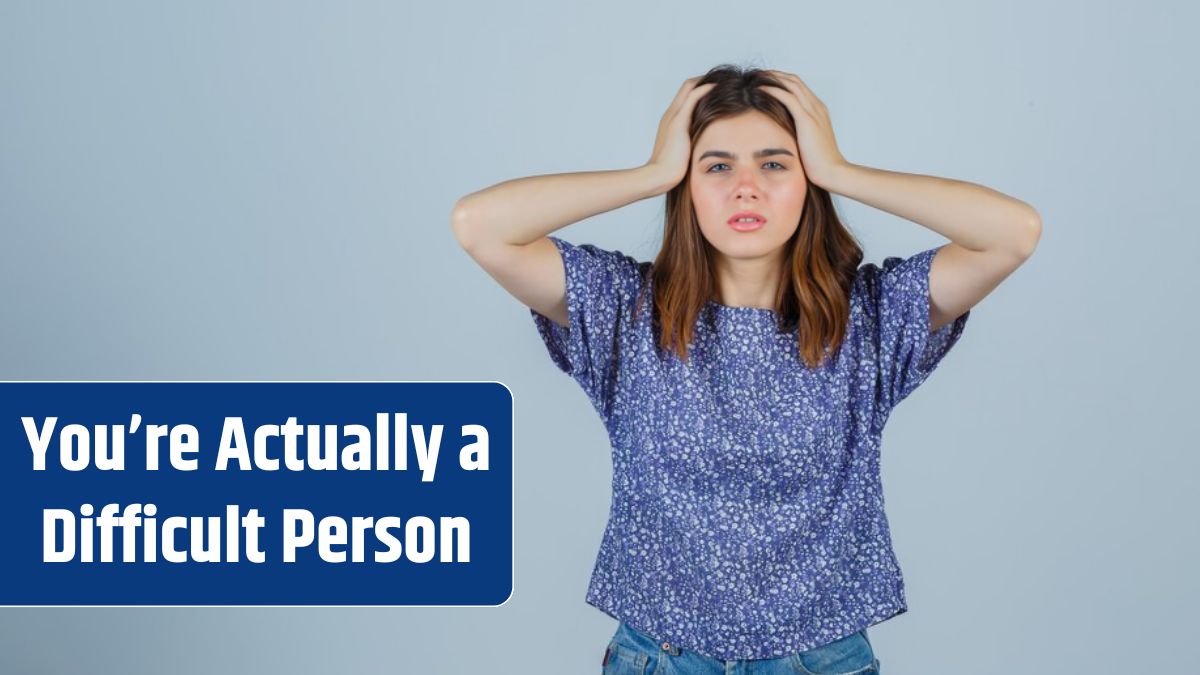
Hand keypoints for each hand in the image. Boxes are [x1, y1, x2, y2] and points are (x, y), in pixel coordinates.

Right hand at [643, 77, 716, 190]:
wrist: (659, 176)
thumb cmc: (671, 170)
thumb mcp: (685, 153)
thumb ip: (693, 145)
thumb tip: (707, 147)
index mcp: (671, 121)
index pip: (686, 96)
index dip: (700, 89)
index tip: (717, 91)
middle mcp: (671, 114)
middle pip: (687, 86)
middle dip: (705, 81)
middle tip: (724, 81)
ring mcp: (673, 116)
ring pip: (690, 87)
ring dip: (706, 81)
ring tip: (724, 81)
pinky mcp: (679, 121)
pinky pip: (693, 97)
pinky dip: (706, 88)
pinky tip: (718, 88)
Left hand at [756, 70, 847, 189]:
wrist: (832, 172)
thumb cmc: (819, 163)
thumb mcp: (806, 143)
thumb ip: (797, 134)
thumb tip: (781, 134)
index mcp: (818, 111)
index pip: (798, 87)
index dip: (781, 81)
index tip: (765, 81)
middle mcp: (817, 107)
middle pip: (794, 81)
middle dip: (775, 75)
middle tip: (757, 75)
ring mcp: (813, 111)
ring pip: (791, 84)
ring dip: (773, 78)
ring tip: (756, 77)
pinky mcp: (807, 120)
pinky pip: (788, 97)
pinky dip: (773, 90)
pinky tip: (760, 89)